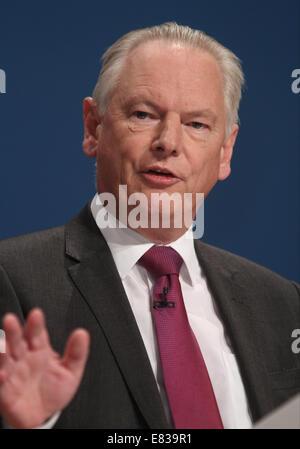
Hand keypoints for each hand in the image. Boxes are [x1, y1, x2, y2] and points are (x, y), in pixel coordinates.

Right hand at [0, 308, 89, 427]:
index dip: (36, 324)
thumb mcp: (71, 371)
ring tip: (2, 345)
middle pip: (17, 341)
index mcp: (40, 349)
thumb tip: (82, 333)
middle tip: (11, 320)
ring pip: (4, 359)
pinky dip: (0, 375)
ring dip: (1, 352)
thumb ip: (77, 353)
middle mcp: (24, 358)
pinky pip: (0, 382)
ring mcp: (13, 373)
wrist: (43, 415)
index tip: (36, 314)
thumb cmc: (54, 390)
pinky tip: (2, 373)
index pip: (37, 333)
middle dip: (14, 331)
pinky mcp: (5, 390)